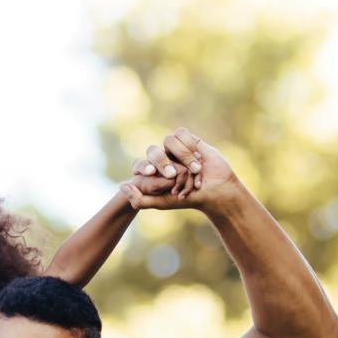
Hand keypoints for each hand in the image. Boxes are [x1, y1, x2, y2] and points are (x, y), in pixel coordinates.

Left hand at [122, 128, 247, 211]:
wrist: (216, 190)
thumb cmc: (189, 199)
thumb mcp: (162, 203)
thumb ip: (140, 200)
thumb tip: (121, 186)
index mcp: (152, 173)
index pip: (139, 164)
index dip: (143, 166)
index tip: (149, 173)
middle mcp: (162, 158)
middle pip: (152, 151)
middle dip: (162, 162)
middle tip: (172, 175)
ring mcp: (174, 149)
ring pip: (168, 141)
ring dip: (182, 157)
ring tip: (194, 170)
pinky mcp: (188, 139)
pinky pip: (181, 134)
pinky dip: (189, 146)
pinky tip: (199, 159)